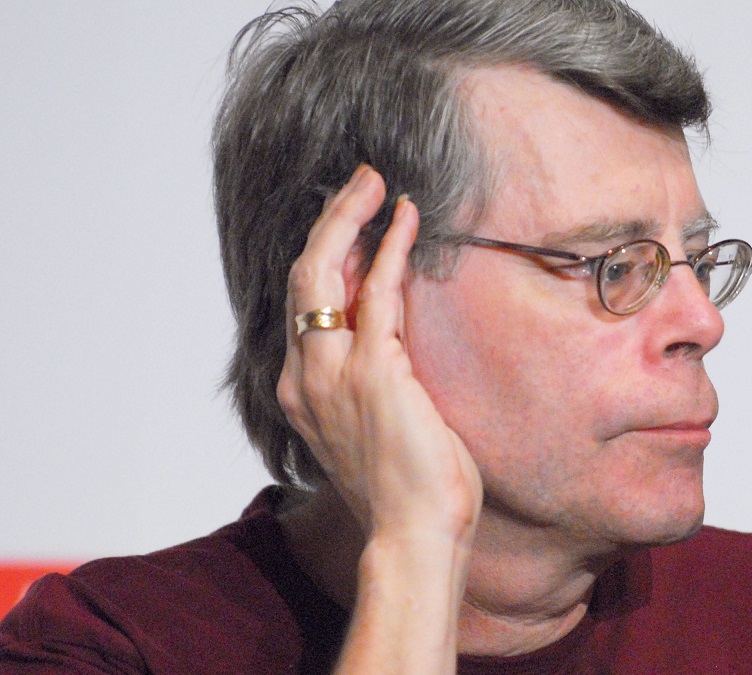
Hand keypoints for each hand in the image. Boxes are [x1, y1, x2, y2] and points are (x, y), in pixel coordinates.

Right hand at [275, 164, 481, 672]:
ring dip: (350, 218)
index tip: (351, 222)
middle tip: (360, 181)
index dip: (325, 255)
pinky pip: (378, 292)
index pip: (303, 304)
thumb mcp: (378, 423)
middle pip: (302, 277)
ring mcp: (332, 372)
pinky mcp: (373, 371)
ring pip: (325, 272)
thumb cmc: (407, 486)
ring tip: (375, 181)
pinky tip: (406, 218)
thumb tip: (393, 332)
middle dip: (329, 221)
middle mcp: (305, 375)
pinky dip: (390, 248)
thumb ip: (373, 376)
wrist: (413, 533)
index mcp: (302, 389)